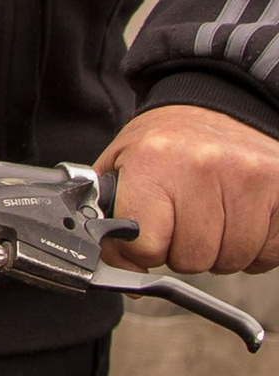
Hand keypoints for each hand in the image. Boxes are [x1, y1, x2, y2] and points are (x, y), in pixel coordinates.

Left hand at [97, 103, 278, 275]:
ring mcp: (248, 178)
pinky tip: (240, 219)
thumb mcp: (122, 163)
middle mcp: (203, 166)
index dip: (142, 250)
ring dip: (219, 251)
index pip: (145, 242)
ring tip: (211, 217)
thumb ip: (111, 215)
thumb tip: (125, 270)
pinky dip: (254, 249)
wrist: (217, 105)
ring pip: (232, 260)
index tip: (146, 237)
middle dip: (182, 250)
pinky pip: (267, 255)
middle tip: (182, 222)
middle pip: (191, 257)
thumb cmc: (168, 141)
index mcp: (153, 160)